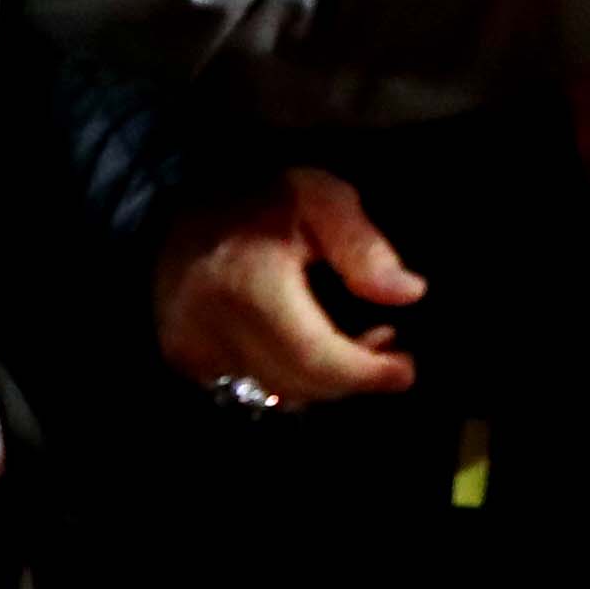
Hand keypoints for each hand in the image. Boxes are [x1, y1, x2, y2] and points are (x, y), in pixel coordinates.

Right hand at [153, 167, 425, 403]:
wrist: (180, 203)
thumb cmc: (262, 196)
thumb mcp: (324, 198)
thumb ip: (364, 248)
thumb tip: (408, 294)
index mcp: (248, 283)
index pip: (312, 356)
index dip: (363, 373)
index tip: (405, 371)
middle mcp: (211, 325)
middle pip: (296, 384)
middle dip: (351, 379)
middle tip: (390, 353)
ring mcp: (192, 348)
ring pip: (275, 392)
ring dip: (324, 381)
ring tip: (360, 344)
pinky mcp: (185, 358)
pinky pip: (249, 384)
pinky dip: (290, 377)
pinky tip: (315, 346)